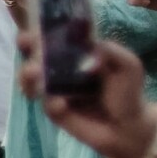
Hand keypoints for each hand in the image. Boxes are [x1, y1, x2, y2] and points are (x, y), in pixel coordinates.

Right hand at [30, 33, 156, 157]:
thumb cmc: (127, 92)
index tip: (31, 31)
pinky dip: (52, 103)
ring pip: (31, 80)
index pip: (52, 38)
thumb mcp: (128, 65)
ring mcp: (55, 90)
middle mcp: (60, 70)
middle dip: (26, 51)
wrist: (130, 126)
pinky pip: (47, 104)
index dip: (39, 32)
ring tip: (35, 75)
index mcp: (76, 54)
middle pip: (34, 55)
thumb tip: (87, 53)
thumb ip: (111, 51)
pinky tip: (62, 105)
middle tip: (29, 49)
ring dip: (27, 76)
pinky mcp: (55, 111)